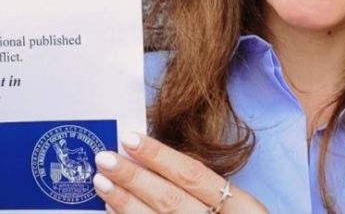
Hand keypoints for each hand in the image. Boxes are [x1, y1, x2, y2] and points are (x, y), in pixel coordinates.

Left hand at [93, 132, 267, 213]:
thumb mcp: (234, 208)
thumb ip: (202, 188)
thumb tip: (148, 157)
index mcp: (244, 210)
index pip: (194, 175)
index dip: (159, 156)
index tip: (129, 138)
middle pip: (171, 199)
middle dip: (134, 177)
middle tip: (104, 158)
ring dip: (124, 201)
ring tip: (100, 181)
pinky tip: (110, 210)